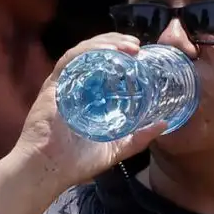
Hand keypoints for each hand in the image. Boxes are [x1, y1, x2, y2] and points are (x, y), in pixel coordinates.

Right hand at [9, 33, 168, 193]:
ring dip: (107, 43)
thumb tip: (165, 124)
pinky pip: (70, 60)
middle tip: (137, 45)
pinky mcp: (52, 85)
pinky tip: (108, 51)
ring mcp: (63, 84)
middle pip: (94, 53)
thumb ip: (139, 137)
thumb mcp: (116, 148)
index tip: (141, 54)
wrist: (49, 171)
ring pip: (83, 51)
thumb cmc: (77, 163)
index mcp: (89, 96)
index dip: (121, 54)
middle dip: (116, 42)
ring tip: (129, 46)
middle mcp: (76, 86)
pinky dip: (88, 51)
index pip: (104, 65)